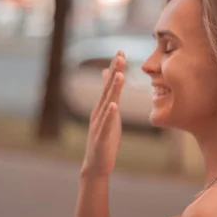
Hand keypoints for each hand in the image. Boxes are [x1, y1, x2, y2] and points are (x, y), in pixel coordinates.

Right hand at [81, 51, 125, 177]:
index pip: (109, 84)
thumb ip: (109, 94)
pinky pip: (106, 124)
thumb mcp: (109, 113)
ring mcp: (99, 124)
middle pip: (107, 89)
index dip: (114, 68)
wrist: (96, 164)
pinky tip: (114, 105)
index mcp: (103, 106)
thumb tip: (107, 74)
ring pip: (107, 104)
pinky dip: (110, 114)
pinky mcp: (102, 137)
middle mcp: (99, 112)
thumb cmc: (105, 138)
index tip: (121, 51)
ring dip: (112, 89)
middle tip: (120, 55)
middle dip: (114, 72)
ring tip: (119, 75)